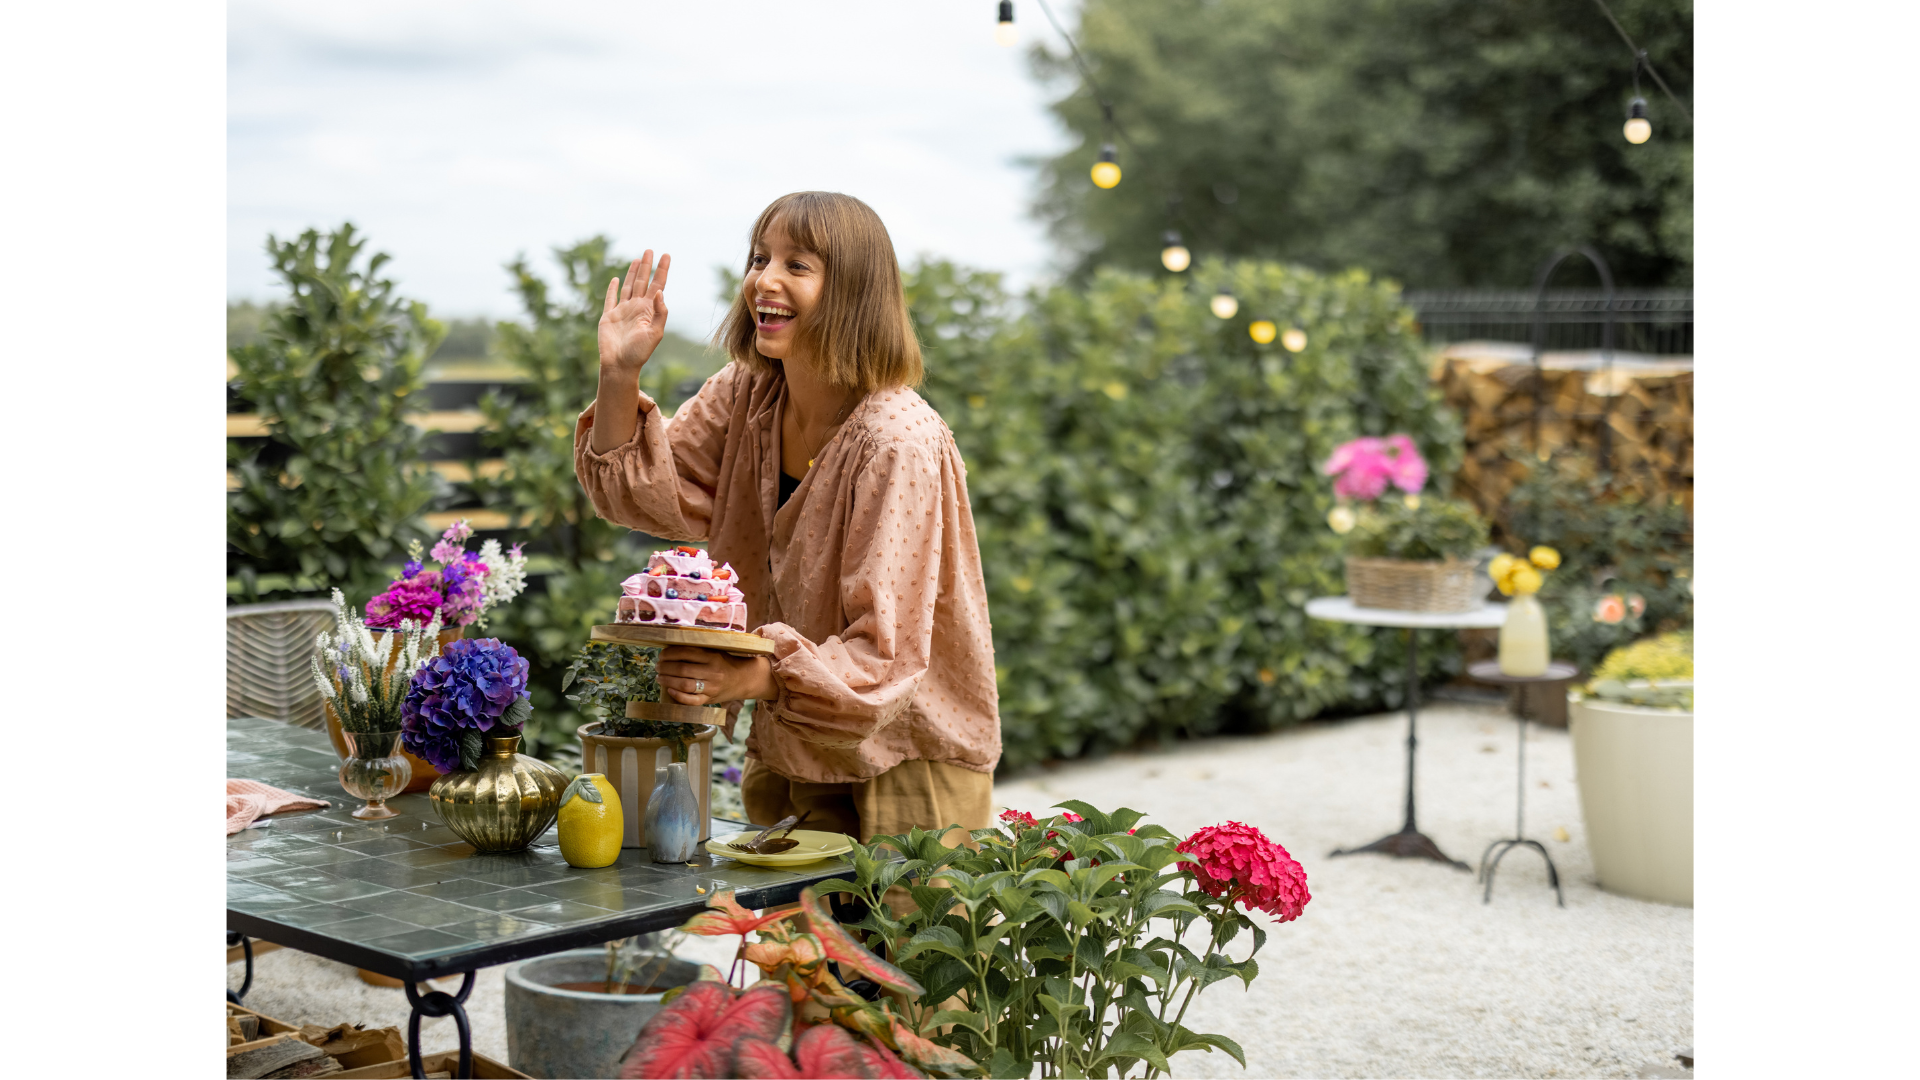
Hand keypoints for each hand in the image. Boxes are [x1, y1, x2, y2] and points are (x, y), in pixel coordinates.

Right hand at [598, 250, 671, 376]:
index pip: (657, 285)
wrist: (619, 365)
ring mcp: (622, 311)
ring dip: (633, 273)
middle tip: (650, 250)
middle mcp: (636, 308)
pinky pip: (610, 299)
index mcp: (649, 311)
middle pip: (643, 282)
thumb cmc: (639, 353)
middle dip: (647, 266)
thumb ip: (660, 313)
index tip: (666, 255)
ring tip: (638, 259)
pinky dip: (612, 289)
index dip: (661, 270)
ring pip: (629, 286)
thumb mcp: (655, 334)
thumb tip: (660, 292)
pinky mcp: (608, 316)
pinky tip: (616, 280)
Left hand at [656, 646, 777, 706]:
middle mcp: (712, 671)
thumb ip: (698, 651)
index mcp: (712, 656)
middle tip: (658, 666)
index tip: (662, 654)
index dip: (669, 653)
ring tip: (659, 678)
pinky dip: (678, 697)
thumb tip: (671, 649)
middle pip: (682, 668)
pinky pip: (692, 701)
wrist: (745, 679)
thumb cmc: (726, 663)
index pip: (686, 652)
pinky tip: (670, 691)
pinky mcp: (710, 699)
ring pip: (685, 684)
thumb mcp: (715, 652)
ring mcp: (711, 687)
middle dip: (665, 667)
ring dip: (668, 681)